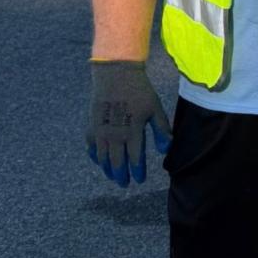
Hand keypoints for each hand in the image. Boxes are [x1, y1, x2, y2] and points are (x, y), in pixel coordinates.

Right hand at [86, 61, 172, 186]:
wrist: (115, 73)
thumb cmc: (138, 90)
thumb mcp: (155, 108)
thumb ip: (161, 130)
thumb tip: (166, 150)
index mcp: (132, 132)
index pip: (135, 160)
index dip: (138, 172)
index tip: (140, 179)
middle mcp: (115, 135)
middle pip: (117, 163)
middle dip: (121, 176)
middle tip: (125, 184)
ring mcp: (101, 131)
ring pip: (102, 158)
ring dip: (107, 169)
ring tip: (113, 176)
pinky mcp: (92, 124)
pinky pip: (91, 146)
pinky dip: (94, 155)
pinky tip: (98, 159)